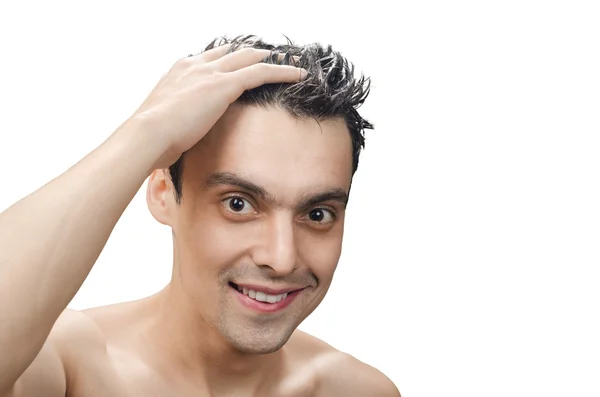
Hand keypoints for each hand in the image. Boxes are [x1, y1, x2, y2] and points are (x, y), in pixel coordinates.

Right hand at [126, 45, 306, 168]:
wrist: (147, 134)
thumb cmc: (151, 137)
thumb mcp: (164, 123)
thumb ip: (177, 121)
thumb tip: (179, 137)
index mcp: (179, 71)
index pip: (210, 58)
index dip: (228, 59)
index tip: (241, 63)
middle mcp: (195, 66)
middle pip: (232, 52)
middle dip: (252, 53)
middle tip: (271, 56)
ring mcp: (210, 73)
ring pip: (250, 57)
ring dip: (272, 59)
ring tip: (291, 63)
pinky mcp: (224, 85)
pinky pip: (261, 72)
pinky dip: (283, 72)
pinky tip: (299, 74)